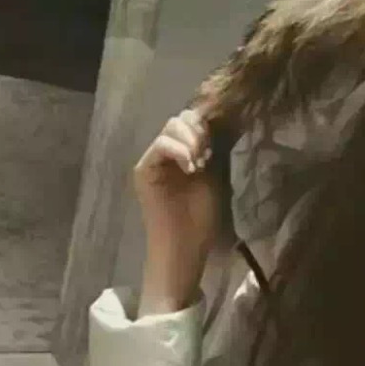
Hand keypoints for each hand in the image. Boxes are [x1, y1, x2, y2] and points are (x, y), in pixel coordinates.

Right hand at [133, 110, 221, 311]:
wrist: (186, 246)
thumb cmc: (202, 219)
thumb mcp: (215, 176)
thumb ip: (212, 150)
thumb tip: (219, 123)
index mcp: (183, 153)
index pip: (191, 121)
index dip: (206, 126)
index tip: (217, 148)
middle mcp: (166, 153)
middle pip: (180, 119)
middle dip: (199, 131)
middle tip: (209, 155)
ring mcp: (153, 160)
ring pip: (171, 127)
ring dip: (191, 140)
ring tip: (201, 163)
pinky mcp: (144, 169)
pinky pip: (160, 145)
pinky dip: (179, 150)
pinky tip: (192, 168)